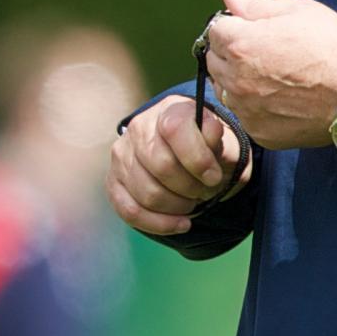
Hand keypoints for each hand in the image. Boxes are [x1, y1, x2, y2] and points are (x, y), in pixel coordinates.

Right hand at [108, 94, 246, 234]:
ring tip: (191, 203)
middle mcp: (139, 128)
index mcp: (169, 111)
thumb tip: (209, 133)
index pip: (175, 129)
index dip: (197, 158)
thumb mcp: (223, 140)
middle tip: (203, 191)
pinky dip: (159, 224)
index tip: (214, 176)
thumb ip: (218, 138)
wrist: (187, 156)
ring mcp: (121, 155)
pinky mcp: (113, 182)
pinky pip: (130, 211)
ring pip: (147, 194)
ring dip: (177, 207)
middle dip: (190, 188)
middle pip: (161, 166)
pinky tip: (180, 223)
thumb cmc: (208, 149)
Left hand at [201, 0, 336, 149]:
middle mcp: (236, 79)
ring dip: (239, 81)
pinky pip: (245, 115)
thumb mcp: (297, 11)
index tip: (254, 31)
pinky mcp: (260, 132)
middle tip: (266, 53)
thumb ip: (254, 3)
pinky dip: (255, 107)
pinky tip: (281, 99)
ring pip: (226, 90)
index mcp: (241, 44)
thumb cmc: (333, 46)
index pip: (215, 30)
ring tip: (274, 77)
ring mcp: (246, 109)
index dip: (234, 27)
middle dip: (232, 54)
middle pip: (215, 61)